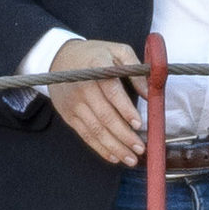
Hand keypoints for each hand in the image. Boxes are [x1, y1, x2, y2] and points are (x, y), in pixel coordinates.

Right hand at [49, 39, 147, 165]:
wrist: (59, 58)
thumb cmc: (95, 54)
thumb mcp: (117, 51)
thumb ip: (135, 68)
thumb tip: (149, 93)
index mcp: (97, 68)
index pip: (112, 91)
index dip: (125, 109)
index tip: (139, 124)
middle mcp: (83, 87)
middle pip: (104, 116)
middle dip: (124, 135)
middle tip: (140, 147)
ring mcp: (74, 104)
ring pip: (95, 130)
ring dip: (114, 147)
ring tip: (130, 158)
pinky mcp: (69, 115)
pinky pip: (85, 135)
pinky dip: (100, 148)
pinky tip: (114, 156)